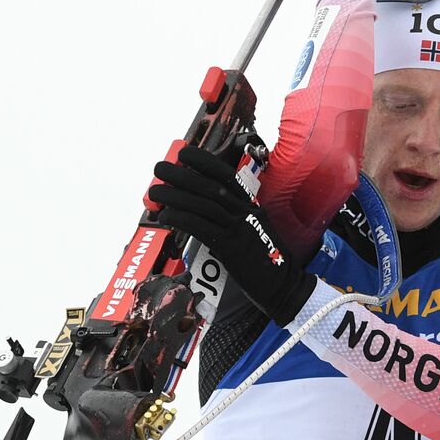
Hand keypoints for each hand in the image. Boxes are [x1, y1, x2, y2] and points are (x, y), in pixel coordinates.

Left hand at [147, 146, 315, 326]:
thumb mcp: (254, 231)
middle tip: (159, 168)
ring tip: (155, 191)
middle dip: (181, 174)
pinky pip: (202, 228)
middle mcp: (246, 213)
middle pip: (209, 187)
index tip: (184, 153)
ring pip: (203, 205)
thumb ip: (233, 220)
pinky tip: (166, 216)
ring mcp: (240, 230)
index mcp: (251, 206)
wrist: (285, 286)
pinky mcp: (232, 249)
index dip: (204, 161)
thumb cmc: (267, 261)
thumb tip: (203, 214)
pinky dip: (181, 219)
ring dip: (174, 195)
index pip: (226, 176)